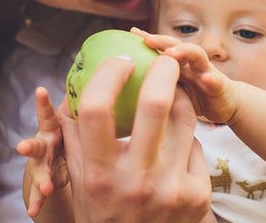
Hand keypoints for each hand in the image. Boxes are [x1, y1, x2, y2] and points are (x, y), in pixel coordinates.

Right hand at [16, 87, 67, 217]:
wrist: (54, 159)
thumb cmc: (66, 133)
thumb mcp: (71, 119)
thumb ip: (77, 103)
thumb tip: (100, 70)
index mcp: (53, 127)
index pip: (47, 114)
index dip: (43, 103)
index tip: (40, 91)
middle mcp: (43, 144)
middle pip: (37, 145)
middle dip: (29, 146)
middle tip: (22, 148)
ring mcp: (41, 163)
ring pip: (38, 171)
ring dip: (40, 179)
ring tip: (46, 188)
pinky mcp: (43, 181)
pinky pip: (39, 193)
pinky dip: (37, 202)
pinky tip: (33, 212)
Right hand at [59, 56, 210, 221]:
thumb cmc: (105, 211)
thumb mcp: (82, 182)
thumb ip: (74, 137)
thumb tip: (68, 88)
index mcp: (99, 173)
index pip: (98, 109)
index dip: (109, 75)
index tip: (121, 61)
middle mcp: (135, 180)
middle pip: (155, 104)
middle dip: (164, 70)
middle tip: (165, 58)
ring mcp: (171, 189)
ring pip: (184, 119)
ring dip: (180, 98)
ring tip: (175, 91)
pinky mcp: (198, 195)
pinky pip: (196, 146)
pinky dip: (186, 138)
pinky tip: (177, 143)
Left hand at [132, 28, 239, 123]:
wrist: (226, 104)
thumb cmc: (195, 96)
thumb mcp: (173, 90)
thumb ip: (156, 83)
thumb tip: (129, 84)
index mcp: (179, 63)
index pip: (162, 47)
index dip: (149, 39)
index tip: (132, 32)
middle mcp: (191, 62)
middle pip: (177, 46)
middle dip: (162, 41)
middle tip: (147, 40)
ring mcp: (206, 71)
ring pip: (197, 56)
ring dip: (185, 52)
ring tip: (172, 53)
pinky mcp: (220, 85)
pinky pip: (216, 81)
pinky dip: (212, 79)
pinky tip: (207, 78)